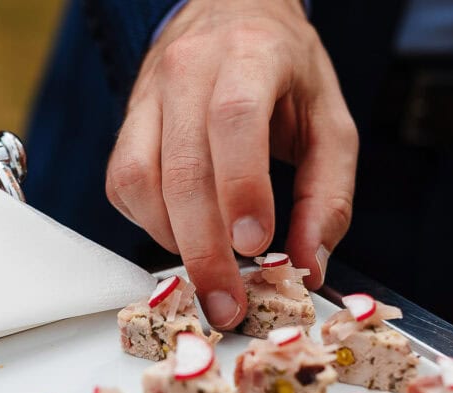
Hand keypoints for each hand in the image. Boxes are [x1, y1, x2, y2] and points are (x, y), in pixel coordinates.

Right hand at [105, 0, 357, 327]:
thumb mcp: (329, 123)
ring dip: (173, 240)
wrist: (226, 14)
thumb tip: (309, 267)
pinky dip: (151, 224)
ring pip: (140, 180)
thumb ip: (327, 196)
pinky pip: (123, 186)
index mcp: (249, 56)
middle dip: (203, 249)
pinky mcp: (124, 127)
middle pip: (182, 168)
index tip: (254, 246)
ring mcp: (146, 97)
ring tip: (210, 270)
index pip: (234, 121)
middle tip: (226, 304)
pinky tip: (183, 234)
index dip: (240, 188)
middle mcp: (188, 71)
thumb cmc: (284, 73)